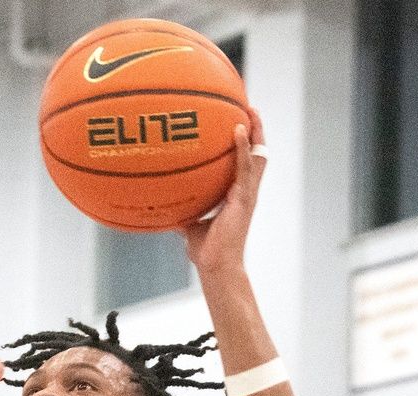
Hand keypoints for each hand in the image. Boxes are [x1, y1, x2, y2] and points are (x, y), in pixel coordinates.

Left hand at [179, 107, 266, 277]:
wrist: (216, 266)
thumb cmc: (205, 250)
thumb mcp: (189, 222)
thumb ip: (181, 208)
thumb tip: (159, 200)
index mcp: (236, 194)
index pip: (244, 163)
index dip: (244, 144)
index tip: (237, 121)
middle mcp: (245, 190)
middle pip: (257, 154)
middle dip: (256, 130)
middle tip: (249, 107)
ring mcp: (247, 193)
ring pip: (258, 155)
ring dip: (256, 131)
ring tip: (250, 109)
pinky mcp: (245, 198)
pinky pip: (245, 166)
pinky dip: (243, 146)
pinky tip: (237, 129)